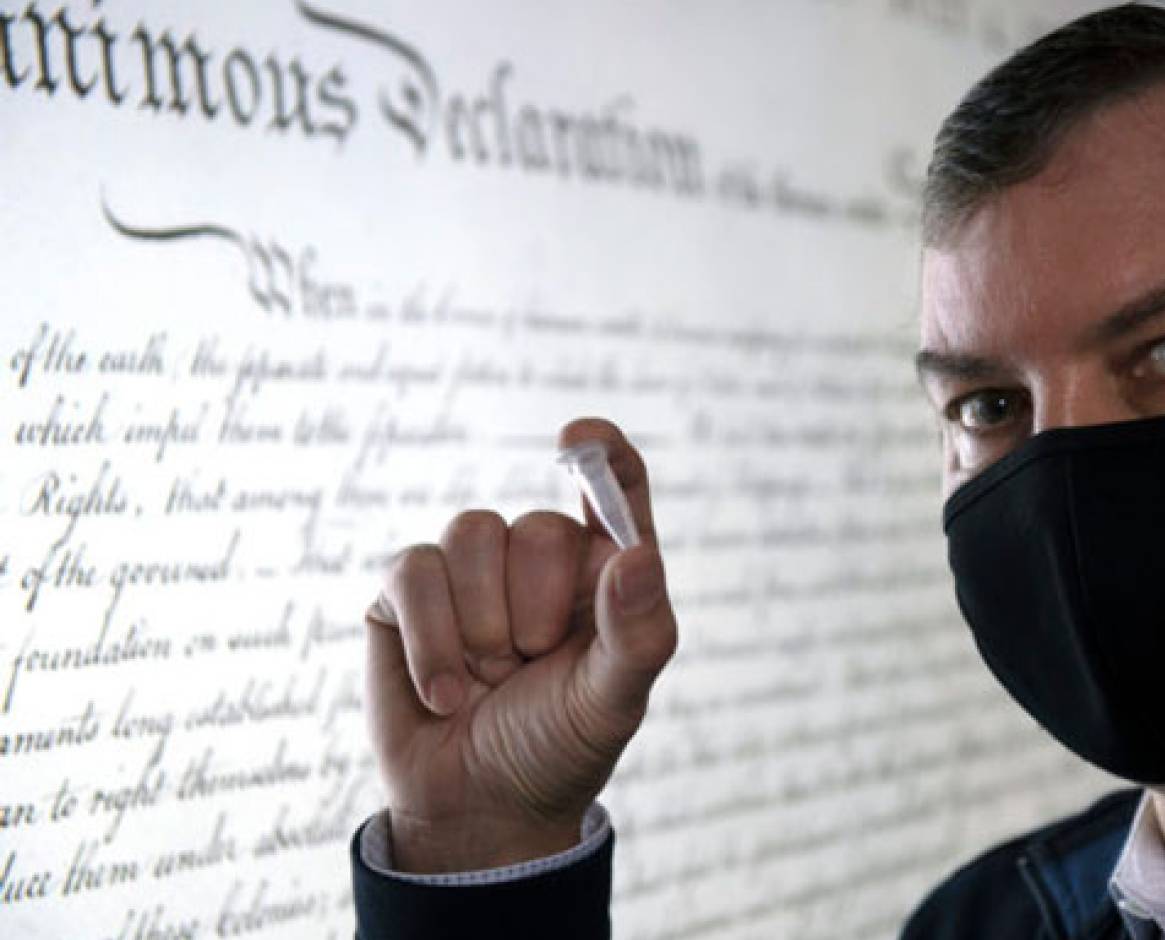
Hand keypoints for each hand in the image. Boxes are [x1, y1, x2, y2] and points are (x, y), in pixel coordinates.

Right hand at [363, 418, 677, 871]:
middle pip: (541, 524)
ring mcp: (472, 571)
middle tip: (530, 664)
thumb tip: (640, 556)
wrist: (477, 809)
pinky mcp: (406, 591)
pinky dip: (430, 638)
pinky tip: (444, 693)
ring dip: (480, 624)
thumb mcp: (612, 702)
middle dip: (534, 607)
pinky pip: (413, 570)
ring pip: (472, 532)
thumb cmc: (558, 747)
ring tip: (487, 679)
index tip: (578, 438)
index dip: (604, 452)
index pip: (616, 487)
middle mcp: (541, 560)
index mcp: (605, 572)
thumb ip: (637, 632)